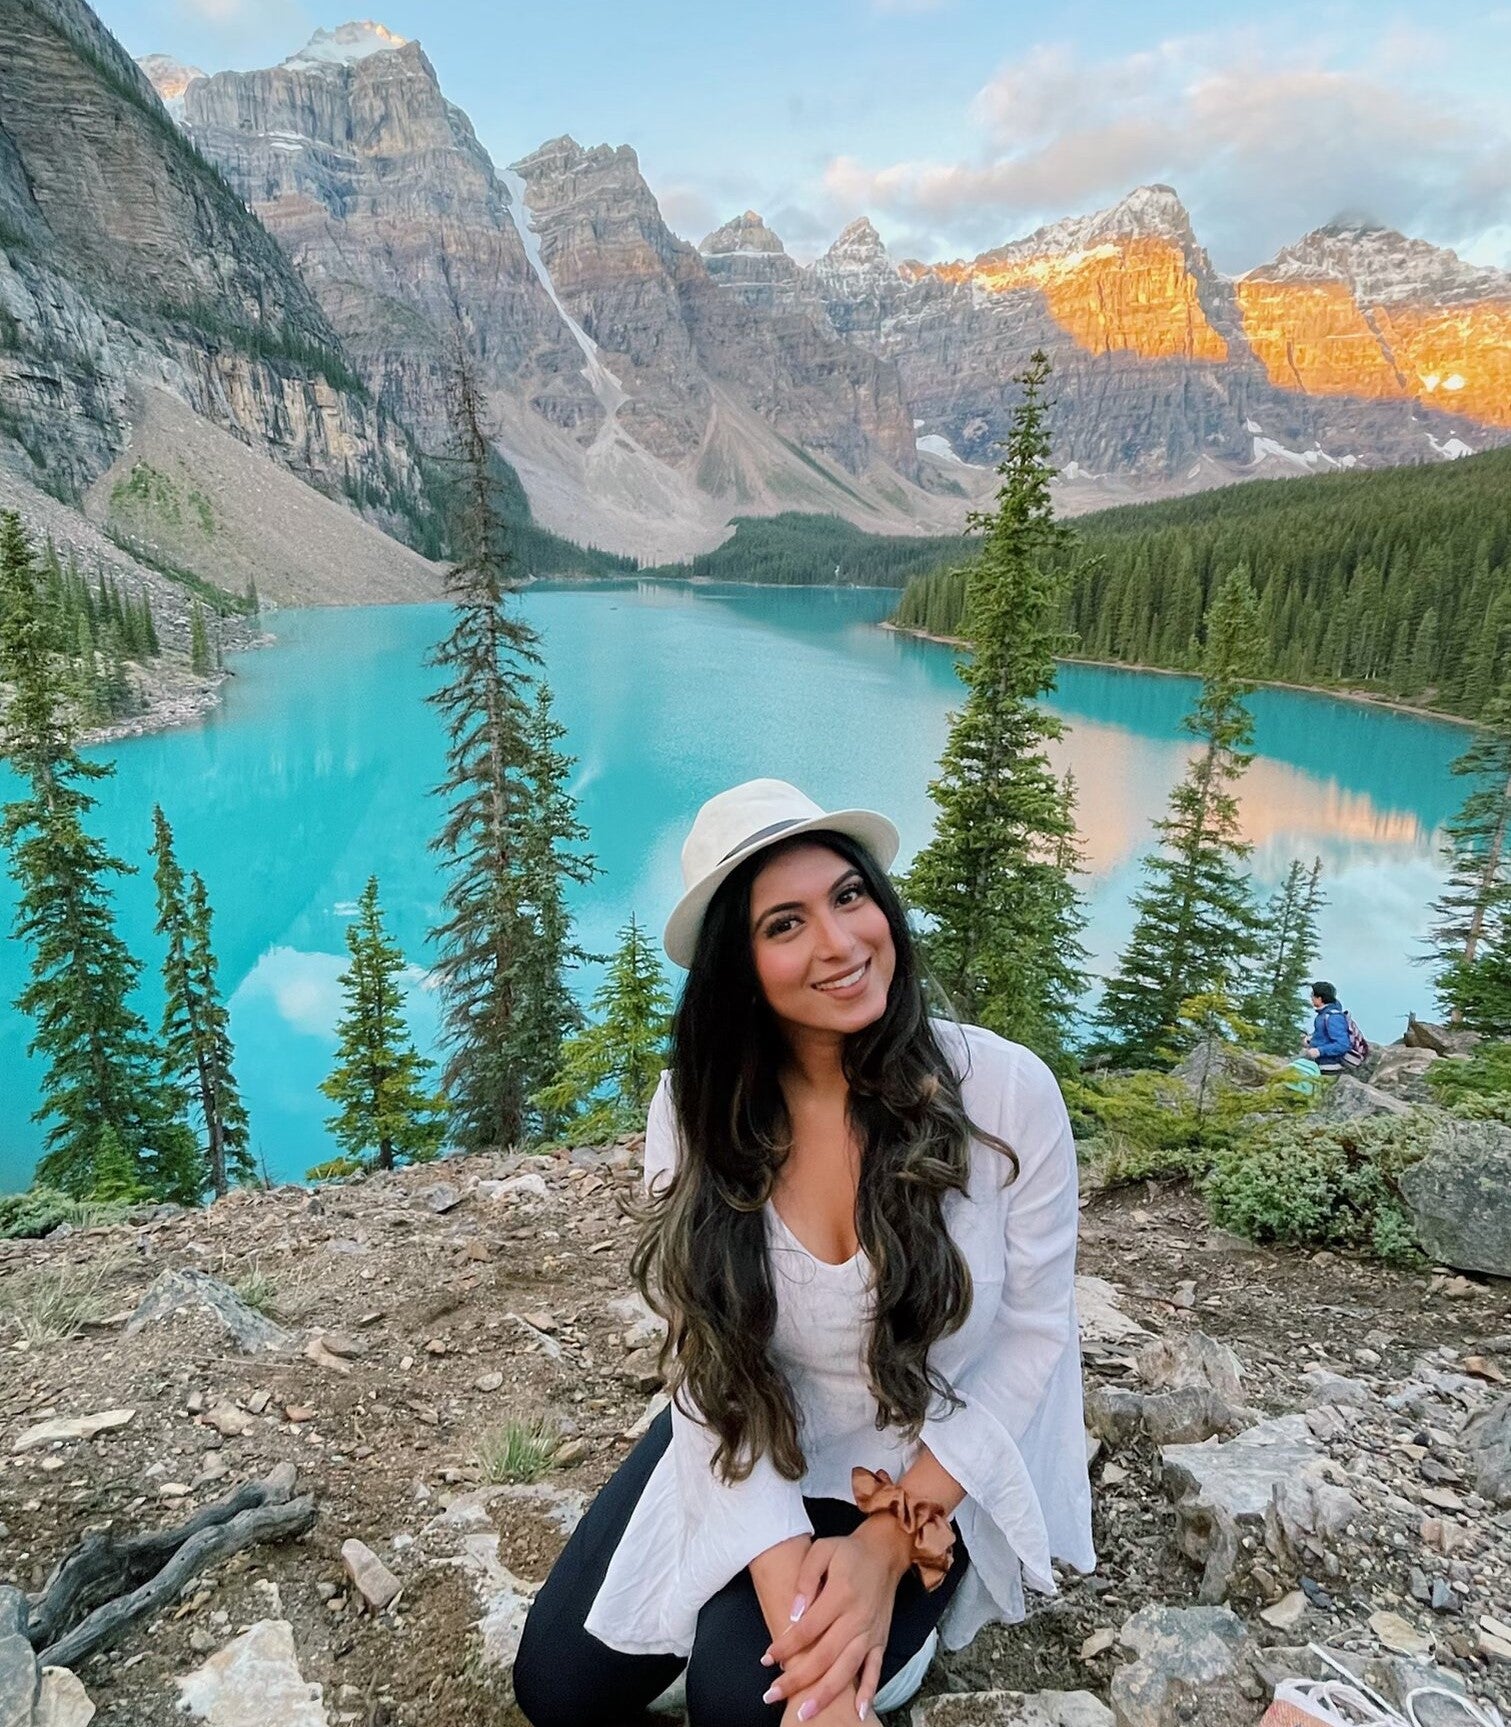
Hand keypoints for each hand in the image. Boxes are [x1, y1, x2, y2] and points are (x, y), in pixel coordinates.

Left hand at [761, 1517, 911, 1720]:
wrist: (885, 1552)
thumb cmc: (848, 1552)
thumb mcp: (822, 1550)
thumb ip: (805, 1579)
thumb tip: (794, 1614)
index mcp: (840, 1594)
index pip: (808, 1628)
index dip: (785, 1646)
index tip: (766, 1659)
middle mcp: (857, 1618)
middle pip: (824, 1656)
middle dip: (797, 1679)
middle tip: (772, 1695)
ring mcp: (871, 1632)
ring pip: (847, 1670)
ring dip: (825, 1694)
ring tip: (804, 1713)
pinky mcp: (881, 1640)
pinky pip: (876, 1670)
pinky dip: (868, 1692)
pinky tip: (859, 1713)